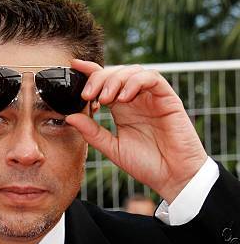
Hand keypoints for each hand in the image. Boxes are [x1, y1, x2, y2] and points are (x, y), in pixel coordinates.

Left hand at [66, 60, 207, 203]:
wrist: (173, 177)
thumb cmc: (146, 164)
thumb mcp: (113, 149)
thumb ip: (92, 133)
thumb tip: (69, 117)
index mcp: (121, 108)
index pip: (104, 82)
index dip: (90, 71)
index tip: (74, 67)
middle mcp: (135, 99)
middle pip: (115, 73)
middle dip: (99, 79)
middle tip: (88, 95)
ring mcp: (151, 97)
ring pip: (132, 71)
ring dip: (115, 80)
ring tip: (105, 99)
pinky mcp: (167, 98)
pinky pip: (152, 78)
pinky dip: (135, 82)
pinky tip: (124, 98)